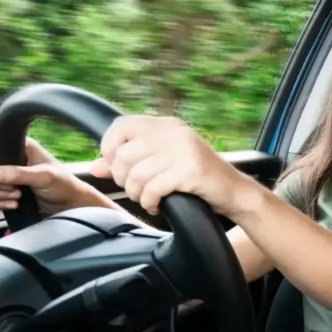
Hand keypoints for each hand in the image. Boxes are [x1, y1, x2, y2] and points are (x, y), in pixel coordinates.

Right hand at [0, 128, 98, 214]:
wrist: (69, 204)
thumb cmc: (64, 184)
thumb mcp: (43, 176)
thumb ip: (16, 174)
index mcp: (18, 145)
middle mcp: (8, 157)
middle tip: (12, 189)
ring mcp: (4, 173)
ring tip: (17, 197)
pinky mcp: (4, 188)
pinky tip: (13, 204)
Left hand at [94, 116, 251, 216]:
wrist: (235, 193)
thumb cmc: (198, 180)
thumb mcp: (163, 165)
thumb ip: (129, 164)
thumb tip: (96, 167)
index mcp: (167, 126)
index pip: (121, 126)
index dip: (110, 148)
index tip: (119, 168)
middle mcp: (175, 133)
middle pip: (124, 154)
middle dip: (124, 179)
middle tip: (138, 190)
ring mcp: (184, 150)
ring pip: (136, 174)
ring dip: (137, 194)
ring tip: (149, 199)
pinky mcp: (191, 170)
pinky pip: (152, 188)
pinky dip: (150, 202)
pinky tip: (159, 205)